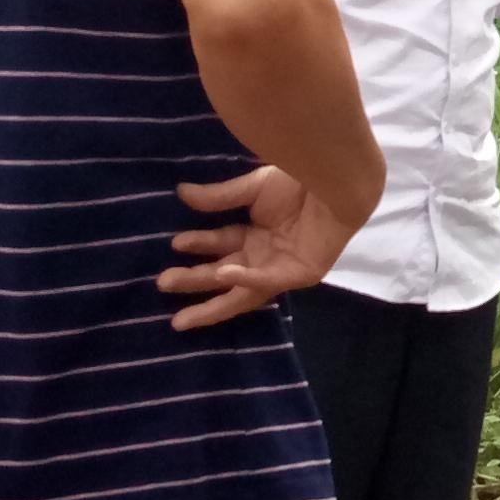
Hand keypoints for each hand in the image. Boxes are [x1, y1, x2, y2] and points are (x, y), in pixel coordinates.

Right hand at [162, 166, 356, 329]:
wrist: (337, 181)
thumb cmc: (299, 181)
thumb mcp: (254, 188)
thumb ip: (220, 197)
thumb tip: (181, 193)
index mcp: (255, 234)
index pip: (220, 244)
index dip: (198, 245)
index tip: (174, 243)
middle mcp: (264, 255)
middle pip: (223, 274)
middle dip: (193, 282)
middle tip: (163, 283)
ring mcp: (281, 268)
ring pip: (240, 292)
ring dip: (211, 303)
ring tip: (181, 318)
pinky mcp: (299, 274)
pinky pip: (266, 281)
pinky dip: (245, 278)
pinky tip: (223, 274)